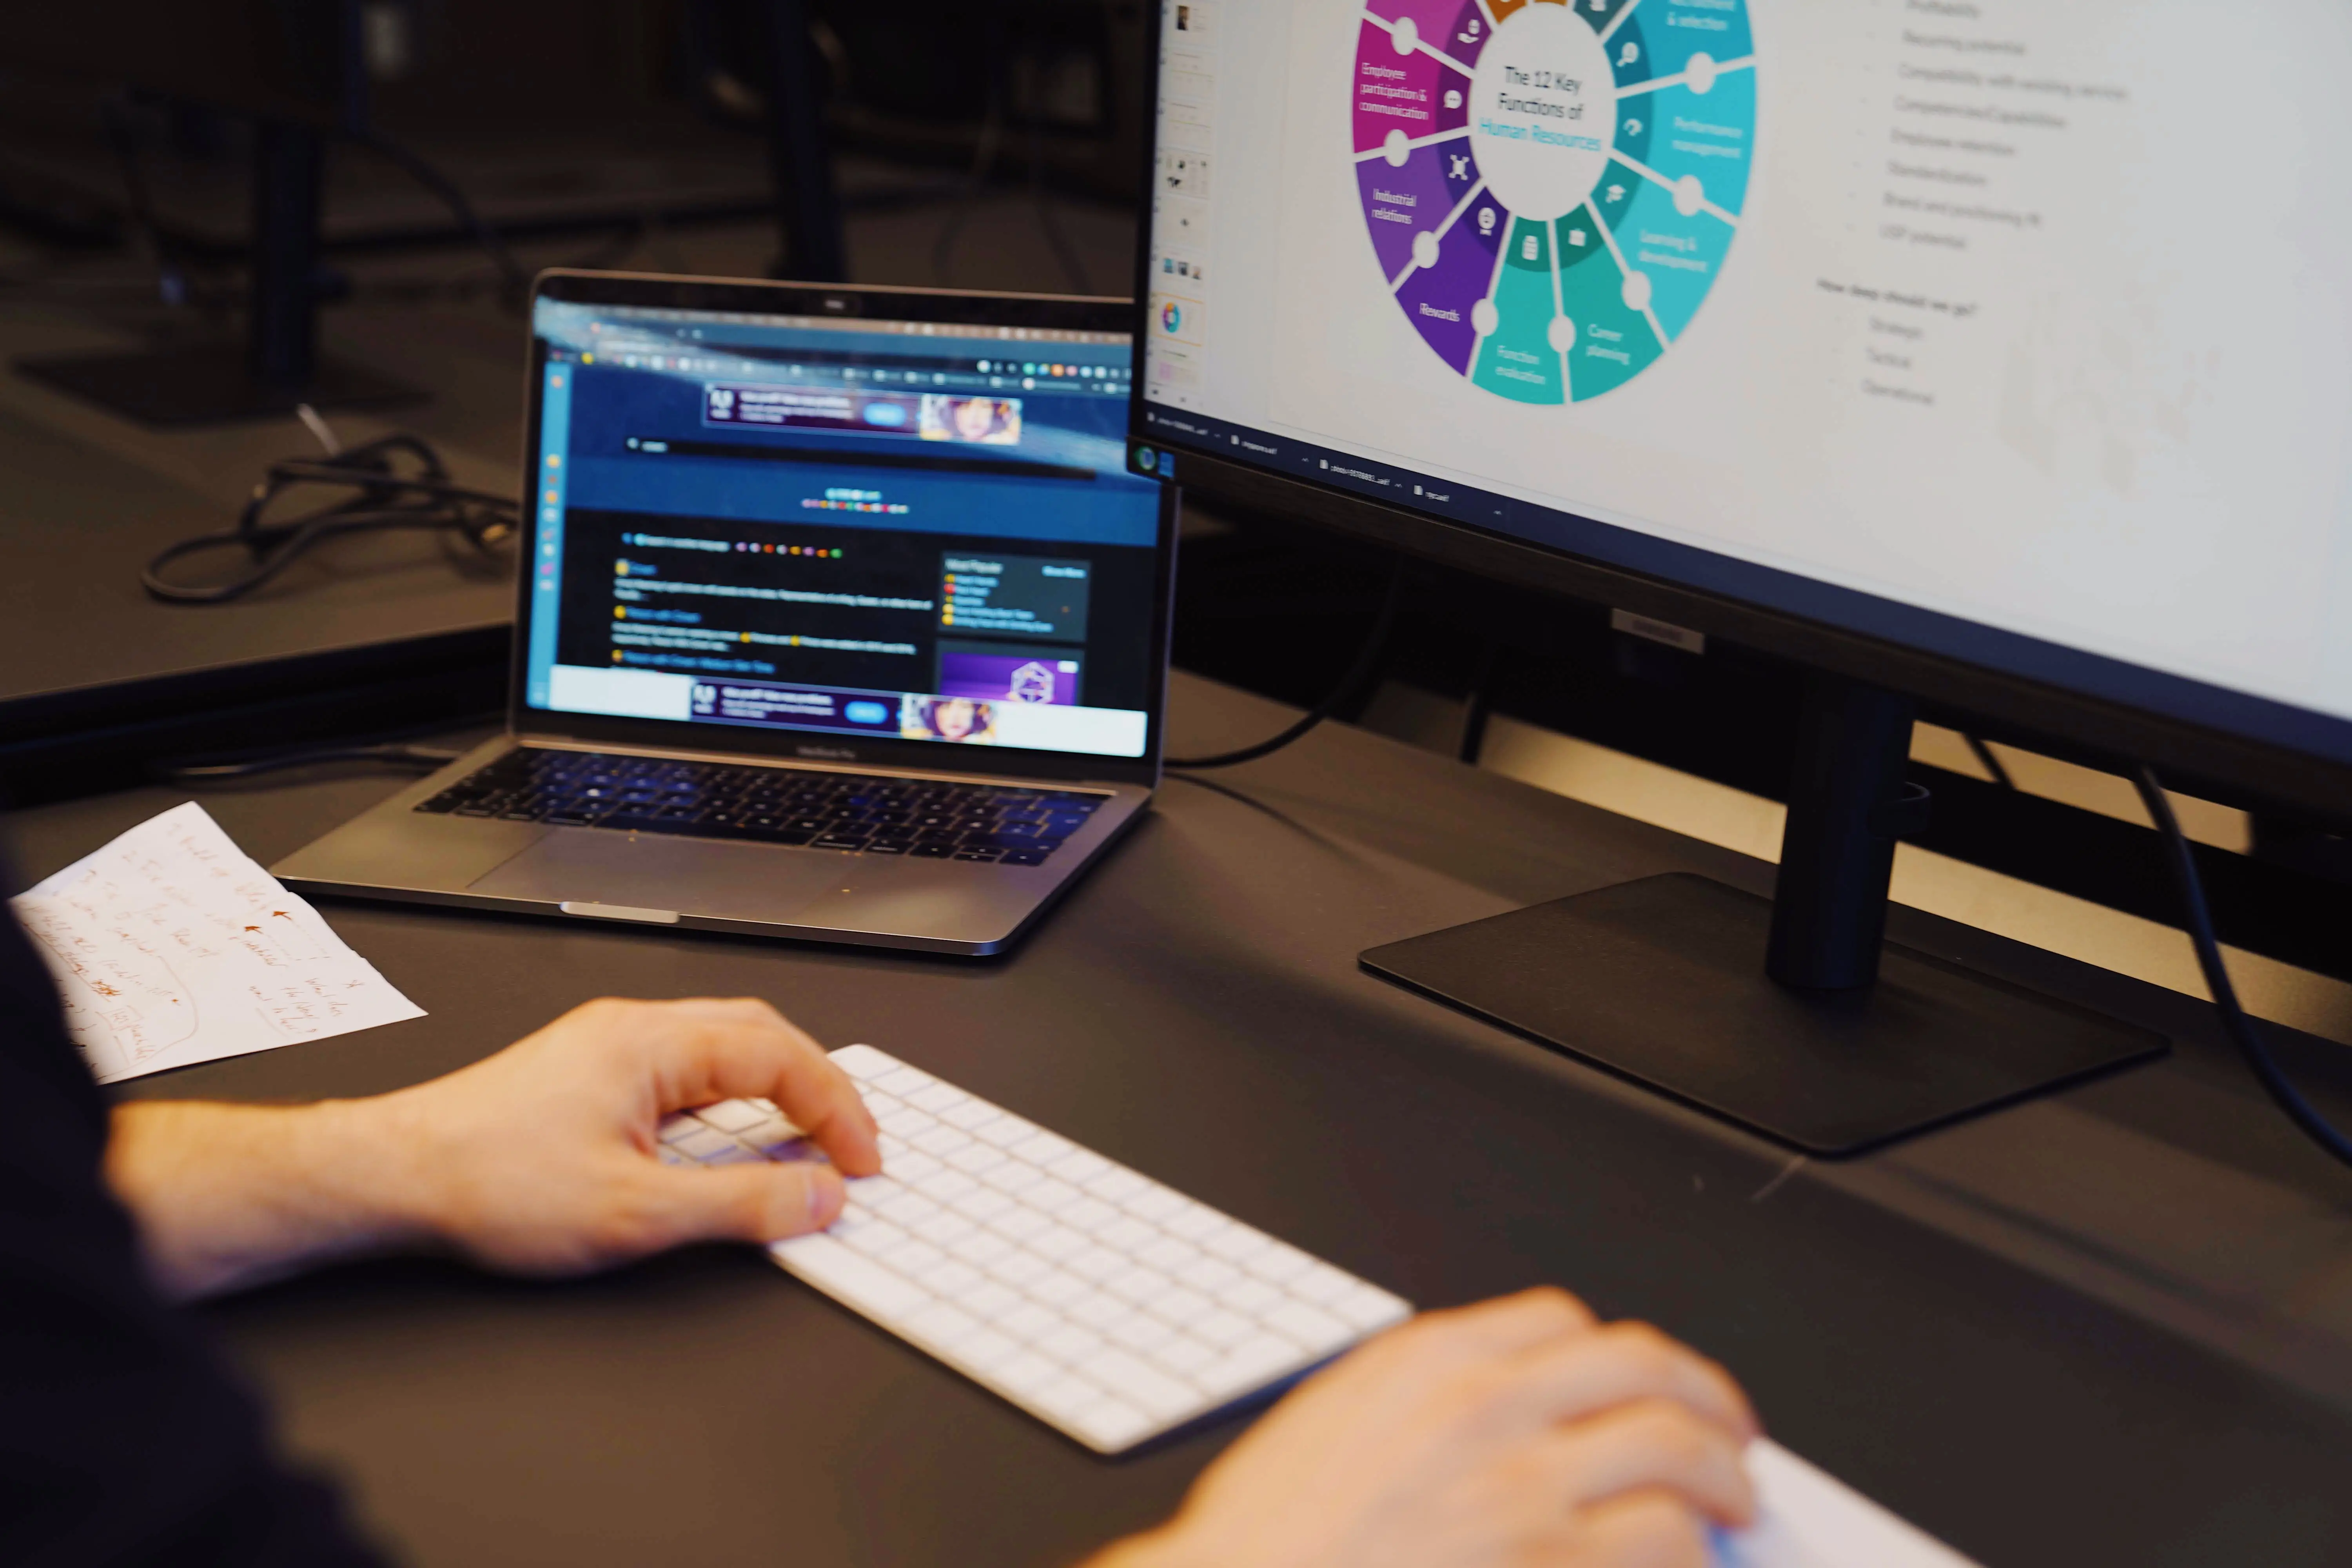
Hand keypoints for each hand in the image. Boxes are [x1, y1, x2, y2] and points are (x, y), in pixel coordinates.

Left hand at [107, 996, 880, 1296]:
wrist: (393, 1177)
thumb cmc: (489, 1184)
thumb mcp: (634, 1213)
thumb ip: (740, 1203)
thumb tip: (817, 1196)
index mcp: (651, 1043)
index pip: (781, 1055)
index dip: (836, 1108)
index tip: (862, 1159)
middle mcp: (632, 1029)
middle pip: (759, 1034)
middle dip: (818, 1087)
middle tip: (850, 1144)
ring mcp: (607, 1047)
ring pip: (721, 1047)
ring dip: (774, 1089)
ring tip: (805, 1141)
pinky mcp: (588, 1073)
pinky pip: (685, 1069)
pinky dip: (730, 1099)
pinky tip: (730, 1138)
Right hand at [1093, 1288, 1758, 1567]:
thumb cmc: (1270, 1544)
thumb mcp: (1332, 1425)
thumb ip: (1417, 1397)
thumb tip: (1502, 1400)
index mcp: (1429, 1364)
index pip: (1561, 1321)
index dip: (1617, 1354)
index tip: (1639, 1381)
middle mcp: (1486, 1411)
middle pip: (1640, 1368)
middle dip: (1704, 1398)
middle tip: (1728, 1431)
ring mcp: (1523, 1492)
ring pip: (1672, 1451)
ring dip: (1721, 1477)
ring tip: (1733, 1502)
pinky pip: (1665, 1543)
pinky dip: (1688, 1553)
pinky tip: (1681, 1565)